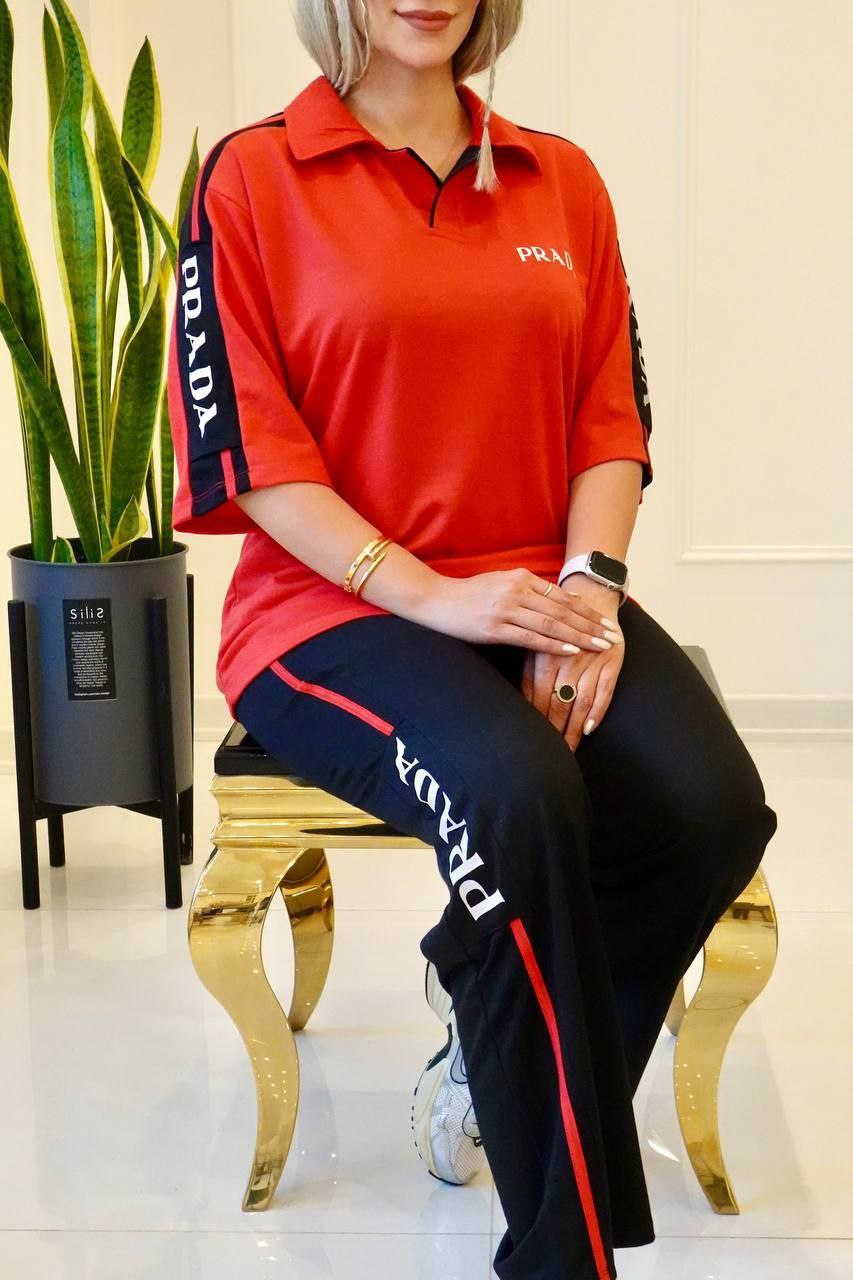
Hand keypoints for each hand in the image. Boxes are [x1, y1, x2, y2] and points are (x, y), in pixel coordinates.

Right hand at [421, 567, 621, 655]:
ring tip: (599, 646)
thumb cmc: (470, 594)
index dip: (587, 610)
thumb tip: (560, 600)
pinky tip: (571, 651)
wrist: (436, 599)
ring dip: (579, 636)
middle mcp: (517, 590)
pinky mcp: (495, 627)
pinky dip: (553, 645)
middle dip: (591, 625)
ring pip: (552, 624)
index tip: (606, 621)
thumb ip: (529, 589)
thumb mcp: (502, 583)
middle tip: (613, 636)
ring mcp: (507, 609)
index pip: (563, 596)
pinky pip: (531, 638)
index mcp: (521, 577)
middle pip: (563, 610)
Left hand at [520, 574, 624, 751]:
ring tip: (568, 750)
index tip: (531, 743)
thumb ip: (528, 671)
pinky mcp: (612, 661)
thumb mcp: (536, 642)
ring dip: (574, 729)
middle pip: (558, 703)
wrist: (589, 595)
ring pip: (580, 702)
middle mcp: (568, 659)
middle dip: (553, 732)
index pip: (538, 697)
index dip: (535, 721)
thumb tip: (519, 704)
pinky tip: (589, 728)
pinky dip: (597, 711)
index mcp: (545, 655)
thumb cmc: (555, 623)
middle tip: (549, 756)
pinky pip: (605, 691)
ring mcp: (591, 661)